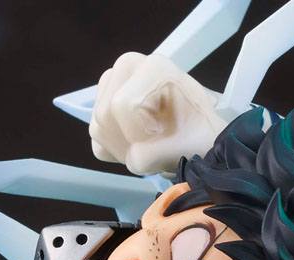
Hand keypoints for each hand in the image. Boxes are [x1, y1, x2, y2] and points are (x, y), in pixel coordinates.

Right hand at [89, 51, 225, 175]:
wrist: (196, 139)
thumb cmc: (195, 137)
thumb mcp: (181, 148)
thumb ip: (150, 155)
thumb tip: (132, 157)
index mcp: (152, 67)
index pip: (122, 105)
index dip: (138, 132)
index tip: (163, 136)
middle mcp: (127, 67)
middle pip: (104, 114)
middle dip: (127, 141)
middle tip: (155, 147)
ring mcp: (112, 84)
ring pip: (98, 128)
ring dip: (122, 148)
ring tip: (148, 146)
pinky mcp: (104, 105)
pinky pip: (97, 138)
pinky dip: (115, 151)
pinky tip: (137, 145)